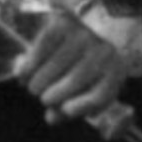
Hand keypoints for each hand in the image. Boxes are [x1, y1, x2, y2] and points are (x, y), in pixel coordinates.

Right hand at [12, 11, 127, 124]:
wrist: (92, 26)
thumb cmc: (88, 67)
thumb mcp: (88, 88)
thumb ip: (72, 108)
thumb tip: (51, 118)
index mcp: (116, 71)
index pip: (100, 95)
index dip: (80, 108)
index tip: (64, 111)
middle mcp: (103, 51)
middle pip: (73, 82)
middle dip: (51, 97)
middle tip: (43, 98)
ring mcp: (83, 35)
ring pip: (53, 69)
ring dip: (37, 84)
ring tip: (34, 88)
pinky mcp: (62, 24)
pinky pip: (38, 52)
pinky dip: (28, 67)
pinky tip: (24, 74)